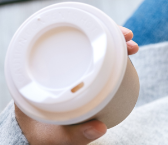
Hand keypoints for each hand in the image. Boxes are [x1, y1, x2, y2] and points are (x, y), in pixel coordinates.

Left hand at [15, 26, 138, 144]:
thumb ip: (74, 134)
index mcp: (35, 72)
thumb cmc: (40, 135)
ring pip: (90, 48)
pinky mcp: (77, 75)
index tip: (112, 33)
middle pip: (81, 39)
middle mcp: (50, 65)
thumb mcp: (52, 138)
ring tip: (132, 48)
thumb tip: (101, 128)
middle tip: (129, 40)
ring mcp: (65, 68)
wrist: (35, 139)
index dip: (88, 32)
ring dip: (114, 44)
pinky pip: (94, 59)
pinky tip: (125, 56)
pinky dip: (111, 55)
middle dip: (109, 34)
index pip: (60, 40)